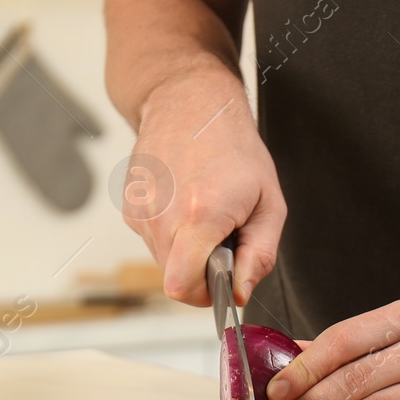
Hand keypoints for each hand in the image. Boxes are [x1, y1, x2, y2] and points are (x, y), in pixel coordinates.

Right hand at [122, 63, 285, 305]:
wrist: (190, 104)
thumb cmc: (235, 150)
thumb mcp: (270, 203)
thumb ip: (259, 255)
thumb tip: (241, 294)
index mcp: (200, 216)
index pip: (183, 287)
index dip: (207, 295)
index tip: (224, 278)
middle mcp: (162, 217)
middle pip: (175, 280)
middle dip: (202, 271)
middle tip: (223, 236)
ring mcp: (140, 213)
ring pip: (163, 263)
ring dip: (187, 251)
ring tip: (204, 214)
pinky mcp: (130, 209)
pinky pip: (152, 242)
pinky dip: (172, 234)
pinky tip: (185, 204)